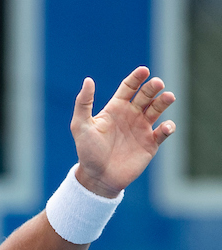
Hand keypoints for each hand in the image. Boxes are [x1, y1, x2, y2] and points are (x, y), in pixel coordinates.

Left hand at [71, 66, 175, 197]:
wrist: (98, 178)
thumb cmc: (87, 152)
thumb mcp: (80, 126)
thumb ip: (83, 103)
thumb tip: (88, 79)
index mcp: (116, 108)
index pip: (129, 87)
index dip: (137, 77)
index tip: (144, 71)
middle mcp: (131, 115)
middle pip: (146, 95)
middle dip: (153, 87)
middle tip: (157, 84)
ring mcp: (142, 129)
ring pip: (157, 109)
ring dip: (164, 102)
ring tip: (168, 97)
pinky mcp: (150, 144)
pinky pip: (163, 132)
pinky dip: (168, 127)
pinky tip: (166, 127)